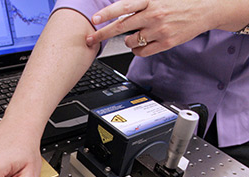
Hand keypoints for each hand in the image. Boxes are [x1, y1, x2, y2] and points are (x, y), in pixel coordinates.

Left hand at [86, 0, 219, 55]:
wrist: (206, 9)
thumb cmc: (180, 2)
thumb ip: (140, 1)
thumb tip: (120, 8)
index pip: (123, 6)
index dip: (107, 13)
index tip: (94, 19)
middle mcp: (154, 15)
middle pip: (121, 26)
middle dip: (103, 34)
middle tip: (90, 39)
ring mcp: (160, 30)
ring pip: (131, 41)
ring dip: (127, 41)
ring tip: (135, 35)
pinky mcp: (166, 43)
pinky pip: (142, 52)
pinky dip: (137, 50)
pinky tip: (141, 44)